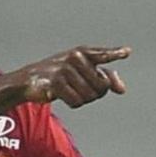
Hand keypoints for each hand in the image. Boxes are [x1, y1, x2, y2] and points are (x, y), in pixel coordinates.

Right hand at [15, 46, 130, 107]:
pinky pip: (76, 102)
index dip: (114, 53)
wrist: (28, 80)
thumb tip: (122, 89)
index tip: (127, 52)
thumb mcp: (81, 71)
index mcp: (82, 52)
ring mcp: (64, 69)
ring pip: (89, 96)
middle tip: (81, 88)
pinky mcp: (56, 83)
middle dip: (95, 93)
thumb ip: (104, 76)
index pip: (102, 55)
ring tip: (71, 91)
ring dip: (83, 99)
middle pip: (101, 85)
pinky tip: (65, 96)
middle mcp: (74, 58)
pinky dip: (73, 103)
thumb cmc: (59, 74)